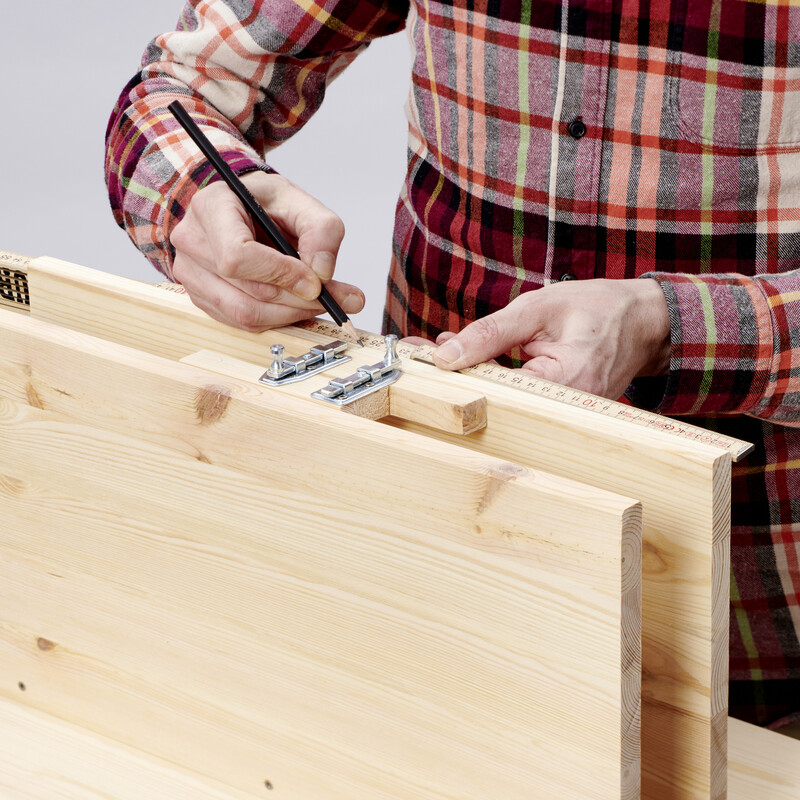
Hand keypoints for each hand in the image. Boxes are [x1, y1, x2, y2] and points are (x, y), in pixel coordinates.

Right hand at [170, 171, 364, 330]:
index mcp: (212, 207)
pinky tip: (295, 304)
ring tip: (319, 302)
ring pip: (245, 313)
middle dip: (298, 299)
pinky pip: (241, 322)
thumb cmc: (267, 203)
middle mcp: (193, 240)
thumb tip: (323, 273)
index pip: (237, 256)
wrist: (244, 209)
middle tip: (338, 299)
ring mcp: (191, 272)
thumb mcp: (302, 203)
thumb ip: (322, 232)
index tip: (315, 282)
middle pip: (247, 290)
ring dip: (290, 313)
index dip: (280, 275)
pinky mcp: (201, 297)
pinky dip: (276, 319)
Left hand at [430, 279, 670, 398]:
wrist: (643, 321)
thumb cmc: (599, 308)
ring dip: (470, 372)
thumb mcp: (539, 308)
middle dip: (455, 373)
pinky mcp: (557, 411)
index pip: (493, 386)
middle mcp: (564, 407)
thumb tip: (446, 355)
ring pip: (501, 398)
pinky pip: (515, 396)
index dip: (454, 372)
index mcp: (566, 380)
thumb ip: (491, 333)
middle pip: (493, 398)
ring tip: (438, 350)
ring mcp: (562, 413)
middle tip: (422, 352)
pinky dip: (490, 376)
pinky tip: (468, 358)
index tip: (421, 358)